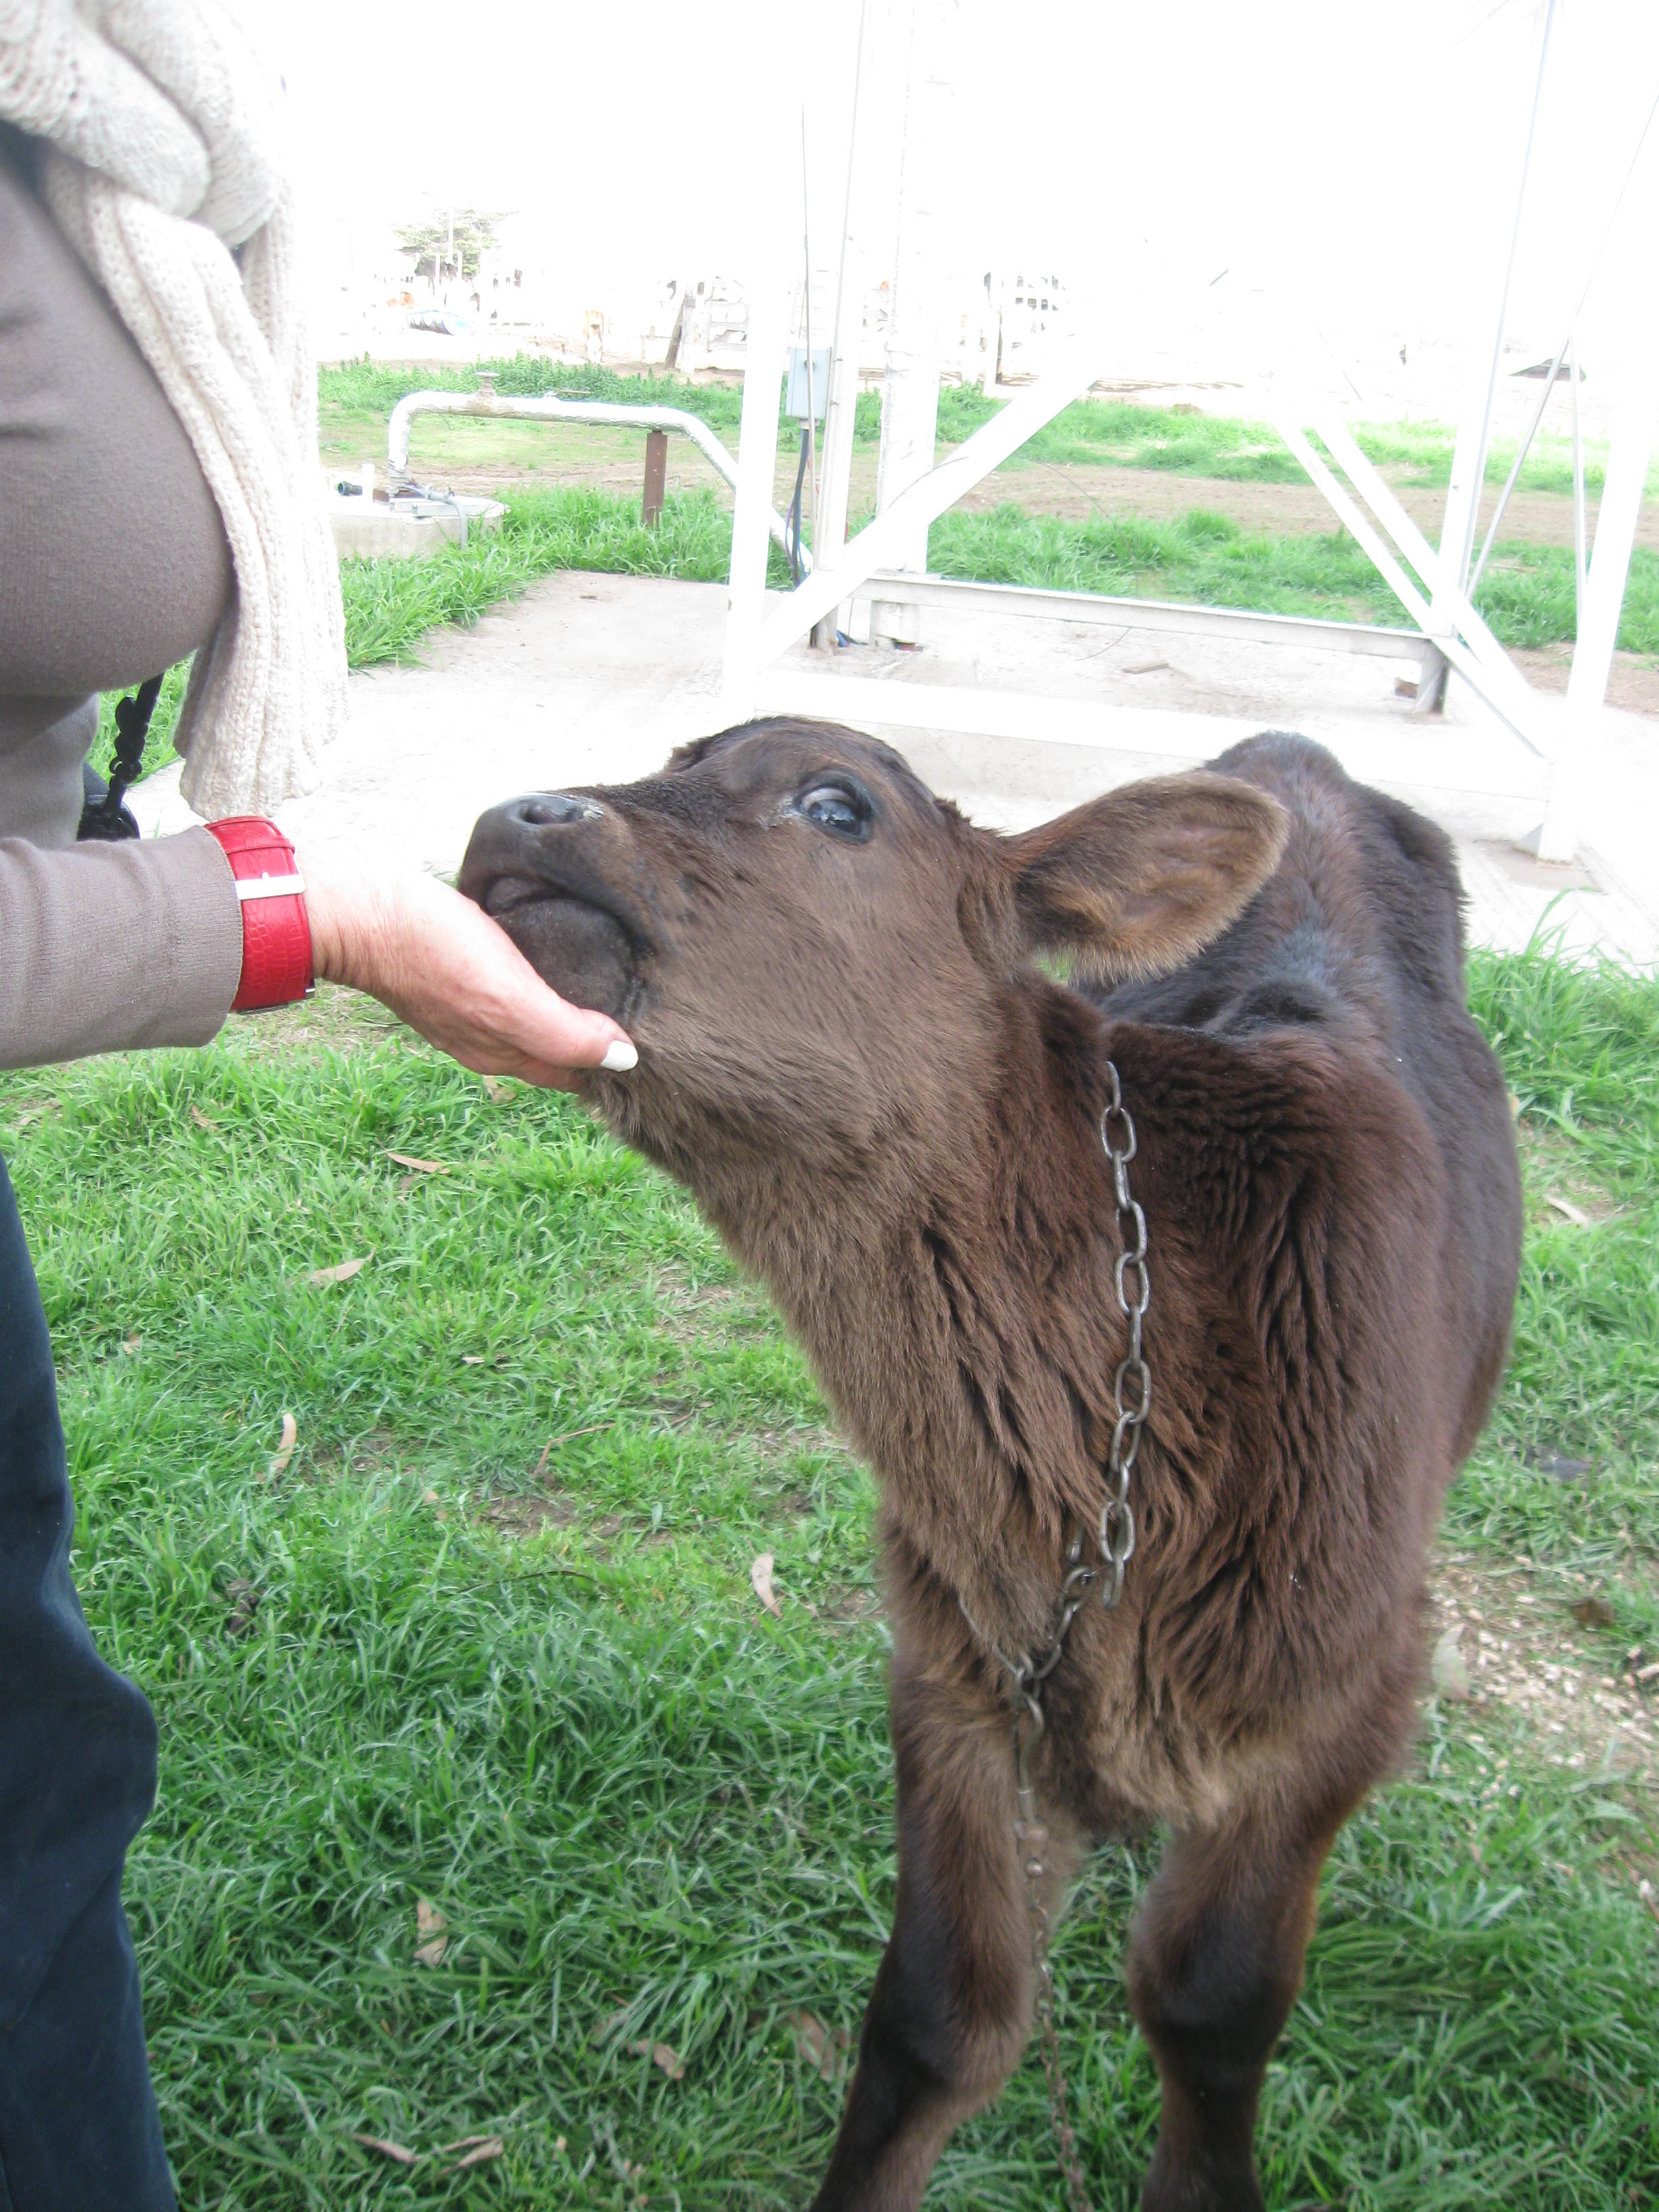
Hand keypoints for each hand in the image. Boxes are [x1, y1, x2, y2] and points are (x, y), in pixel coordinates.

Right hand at [299, 858, 635, 1088]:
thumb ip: (565, 1034)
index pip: (573, 1071)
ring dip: (568, 1001)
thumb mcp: (509, 998)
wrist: (360, 908)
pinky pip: (510, 979)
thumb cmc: (432, 952)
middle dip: (596, 1032)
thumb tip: (624, 1060)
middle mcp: (486, 1037)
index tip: (650, 1033)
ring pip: (533, 1012)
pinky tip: (555, 947)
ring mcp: (467, 1002)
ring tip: (609, 973)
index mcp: (502, 1052)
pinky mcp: (456, 964)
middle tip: (641, 999)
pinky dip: (539, 972)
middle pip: (557, 1045)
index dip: (610, 1058)